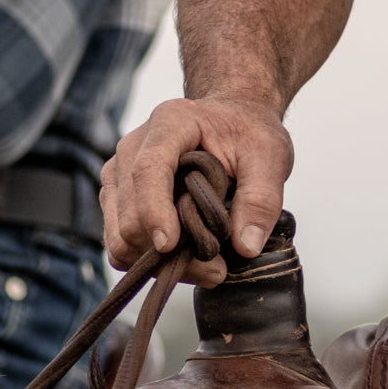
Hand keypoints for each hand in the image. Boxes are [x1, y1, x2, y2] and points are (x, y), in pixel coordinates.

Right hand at [101, 97, 293, 286]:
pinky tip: (182, 257)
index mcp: (170, 124)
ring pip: (119, 238)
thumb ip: (262, 199)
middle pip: (130, 216)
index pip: (148, 170)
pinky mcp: (117, 198)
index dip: (154, 211)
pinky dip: (146, 261)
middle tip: (216, 267)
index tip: (169, 246)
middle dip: (166, 253)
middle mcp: (133, 147)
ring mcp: (119, 174)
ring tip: (203, 263)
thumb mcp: (270, 157)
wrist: (229, 120)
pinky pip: (119, 244)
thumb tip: (246, 246)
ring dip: (156, 262)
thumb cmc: (246, 132)